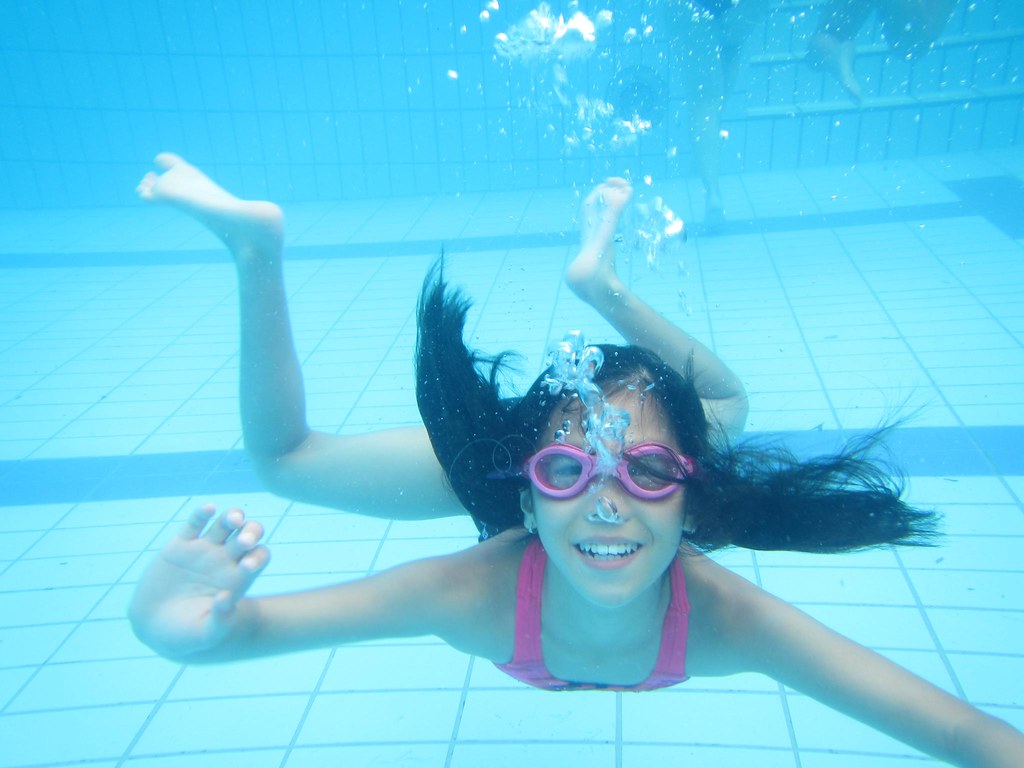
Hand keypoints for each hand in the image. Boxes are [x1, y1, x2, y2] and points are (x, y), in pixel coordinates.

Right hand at [129, 505, 269, 659]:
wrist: (154, 626)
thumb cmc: (187, 634)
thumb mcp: (206, 634)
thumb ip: (221, 621)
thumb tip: (227, 598)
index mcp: (238, 577)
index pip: (259, 557)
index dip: (259, 557)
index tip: (248, 566)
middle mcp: (225, 559)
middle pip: (249, 534)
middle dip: (252, 532)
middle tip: (244, 542)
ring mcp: (204, 549)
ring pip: (225, 523)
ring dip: (232, 517)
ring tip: (233, 520)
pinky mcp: (180, 544)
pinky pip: (194, 523)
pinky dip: (202, 514)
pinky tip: (208, 509)